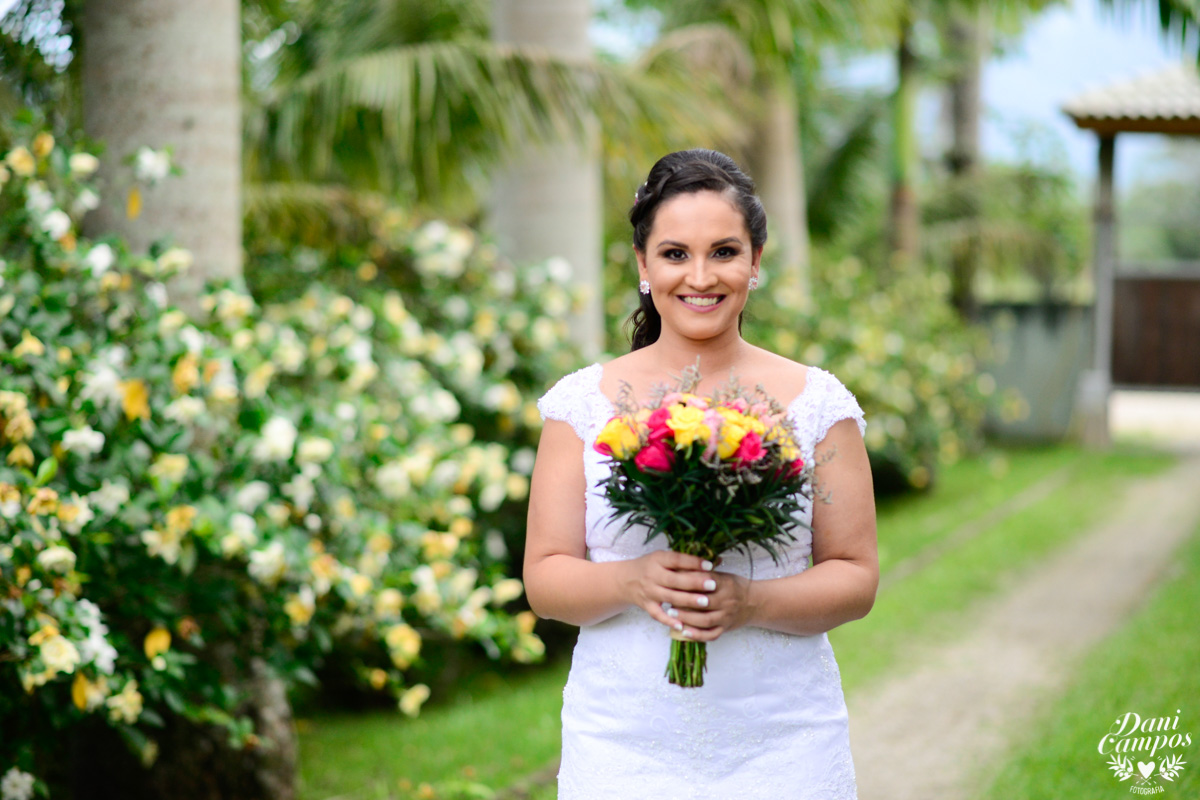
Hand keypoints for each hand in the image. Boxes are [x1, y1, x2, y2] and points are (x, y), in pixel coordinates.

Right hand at [620, 551, 753, 641]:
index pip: (676, 559)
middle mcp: (652, 575)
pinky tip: (682, 625)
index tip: (709, 565)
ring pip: (670, 597)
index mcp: (658, 560)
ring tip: (705, 602)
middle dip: (694, 582)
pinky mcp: (646, 605)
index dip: (693, 562)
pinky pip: (658, 614)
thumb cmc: (651, 567)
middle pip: (674, 580)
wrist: (626, 580)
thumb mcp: (663, 558)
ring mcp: (649, 592)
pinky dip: (669, 620)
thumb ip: (683, 561)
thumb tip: (711, 562)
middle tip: (712, 585)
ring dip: (688, 600)